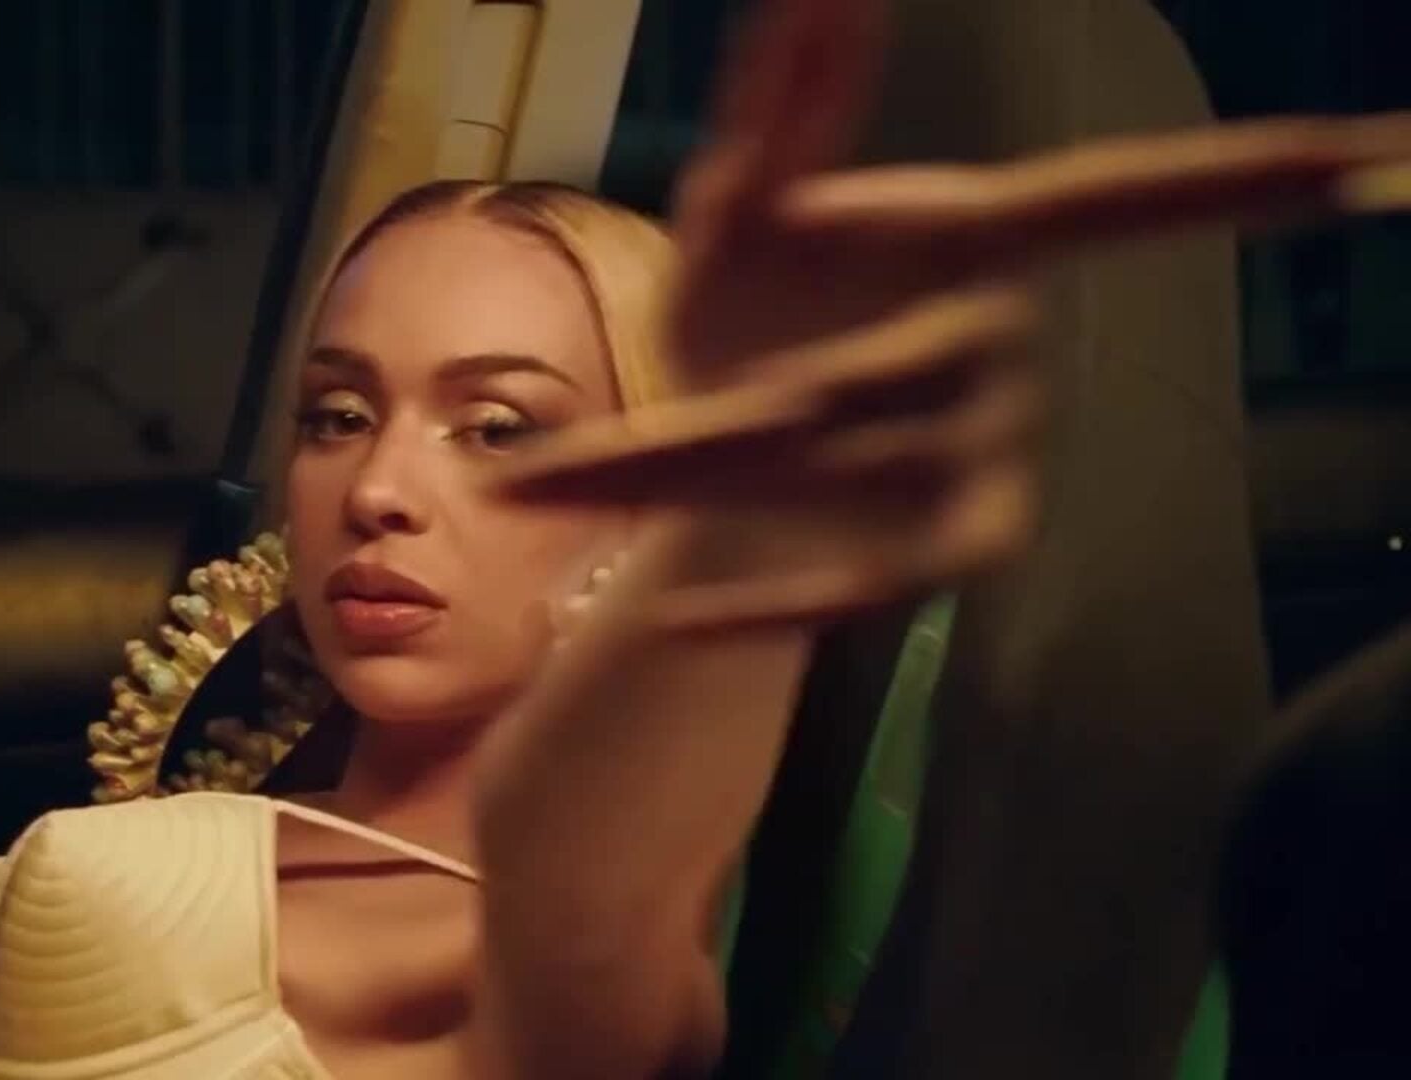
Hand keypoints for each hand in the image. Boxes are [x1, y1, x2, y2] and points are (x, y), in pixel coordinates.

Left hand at [495, 0, 1410, 627]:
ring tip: (527, 489)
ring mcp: (979, 458)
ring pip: (829, 471)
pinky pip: (867, 587)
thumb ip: (783, 108)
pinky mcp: (946, 554)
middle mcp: (996, 352)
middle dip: (717, 407)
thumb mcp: (742, 216)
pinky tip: (671, 619)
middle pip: (862, 376)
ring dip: (675, 477)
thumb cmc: (753, 317)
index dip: (1230, 183)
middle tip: (551, 449)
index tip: (1372, 162)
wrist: (726, 468)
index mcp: (972, 248)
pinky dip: (768, 603)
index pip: (1115, 205)